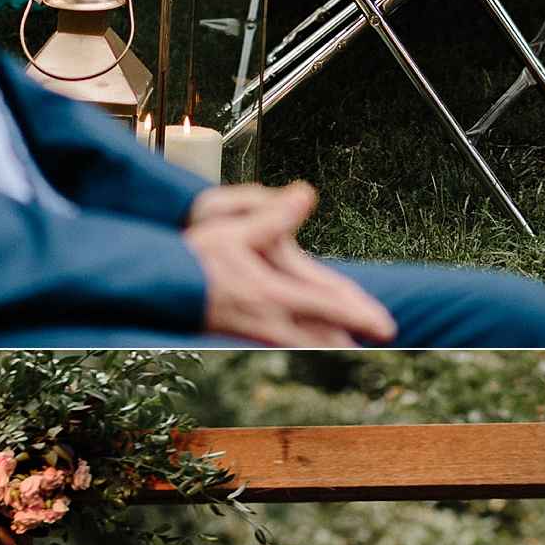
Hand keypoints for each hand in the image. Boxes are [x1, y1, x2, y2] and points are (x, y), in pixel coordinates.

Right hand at [187, 180, 398, 346]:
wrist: (157, 288)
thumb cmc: (192, 259)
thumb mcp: (232, 230)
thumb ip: (272, 216)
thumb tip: (305, 193)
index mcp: (273, 295)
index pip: (328, 307)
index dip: (360, 317)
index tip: (386, 328)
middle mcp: (270, 321)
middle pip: (323, 338)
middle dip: (352, 344)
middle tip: (381, 349)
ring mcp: (257, 334)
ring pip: (305, 347)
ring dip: (331, 350)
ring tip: (351, 352)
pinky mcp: (244, 338)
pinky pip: (284, 348)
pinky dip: (305, 350)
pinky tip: (308, 350)